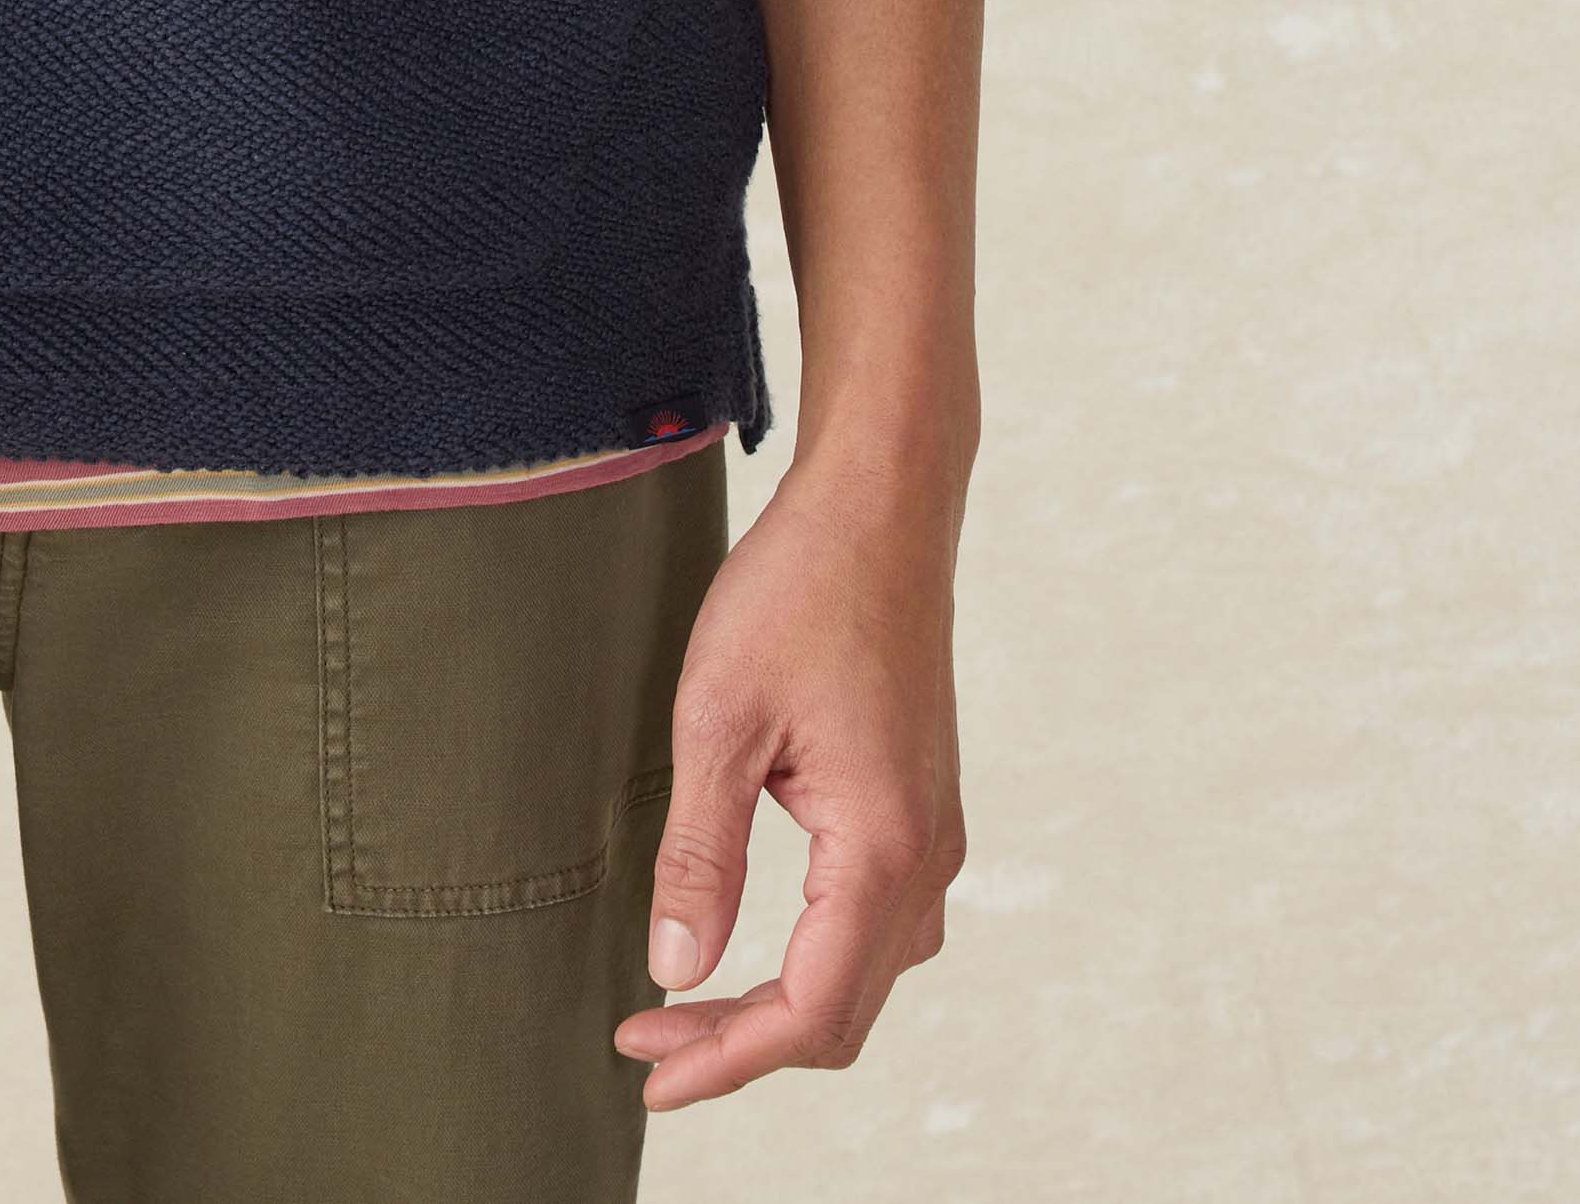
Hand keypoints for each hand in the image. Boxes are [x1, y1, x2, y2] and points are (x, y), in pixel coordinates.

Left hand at [613, 448, 968, 1107]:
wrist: (881, 507)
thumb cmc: (801, 589)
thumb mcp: (720, 716)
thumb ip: (700, 853)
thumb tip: (678, 970)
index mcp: (882, 847)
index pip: (810, 1010)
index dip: (728, 1059)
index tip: (651, 1073)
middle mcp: (925, 857)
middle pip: (841, 1010)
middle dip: (742, 1043)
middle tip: (646, 1040)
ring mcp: (932, 834)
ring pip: (862, 974)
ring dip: (778, 1006)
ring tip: (684, 1003)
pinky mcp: (920, 808)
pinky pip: (875, 924)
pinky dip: (812, 958)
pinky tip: (752, 941)